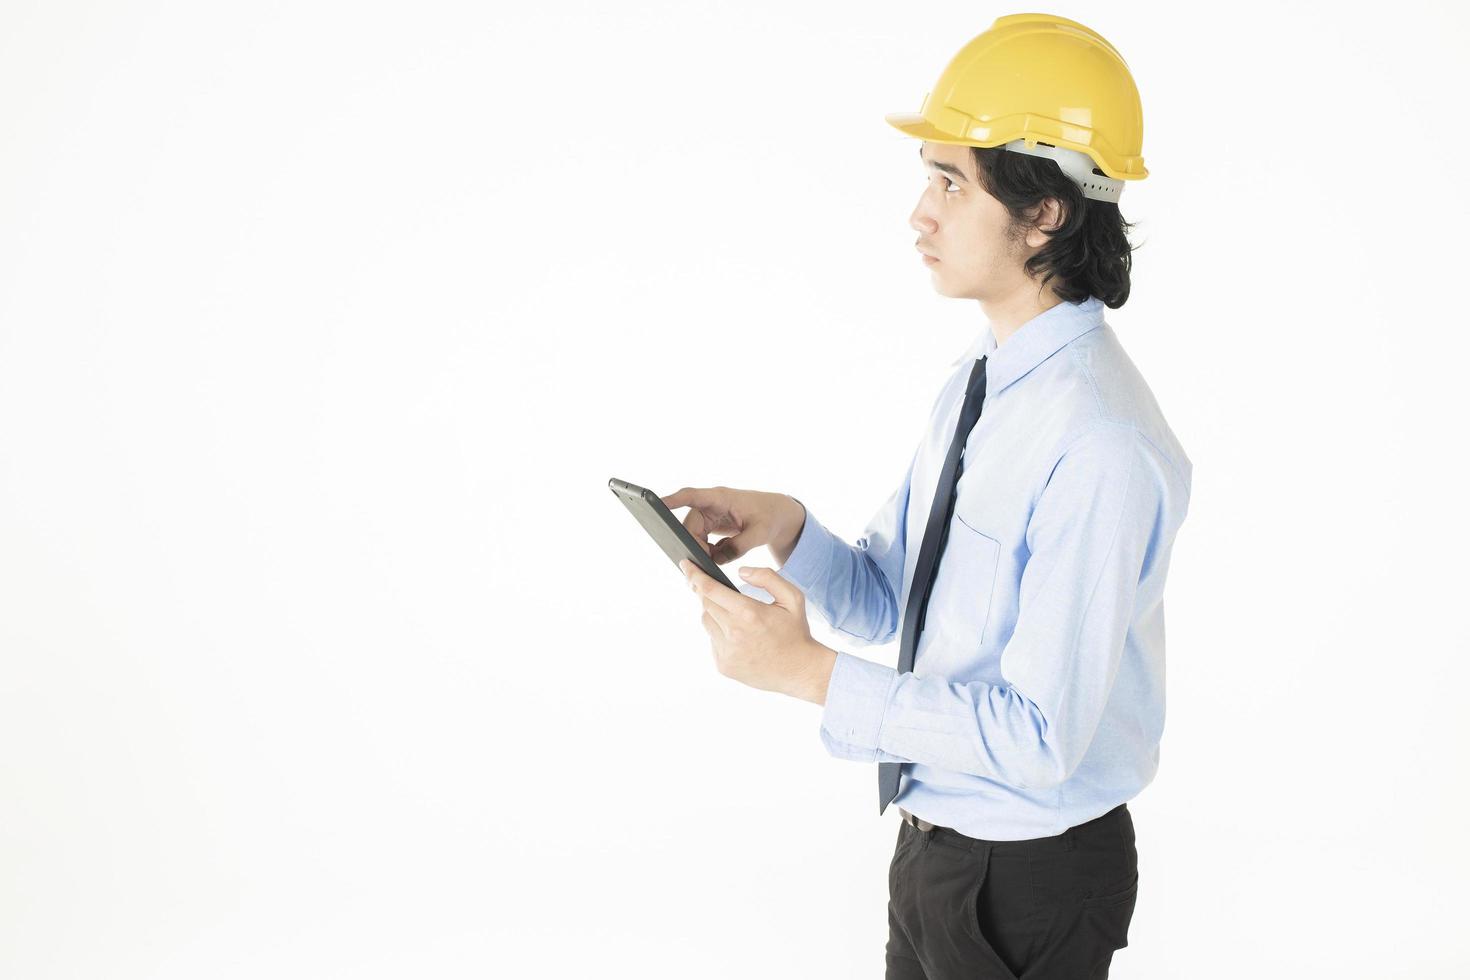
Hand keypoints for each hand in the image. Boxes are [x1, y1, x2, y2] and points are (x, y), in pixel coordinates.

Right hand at [661, 486, 805, 566]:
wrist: (779, 514)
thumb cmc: (771, 516)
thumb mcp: (760, 533)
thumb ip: (739, 546)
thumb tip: (717, 559)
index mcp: (721, 497)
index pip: (691, 495)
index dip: (673, 500)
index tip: (657, 503)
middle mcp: (710, 504)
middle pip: (689, 526)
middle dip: (696, 546)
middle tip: (710, 562)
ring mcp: (709, 515)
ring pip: (693, 536)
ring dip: (702, 550)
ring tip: (718, 559)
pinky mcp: (710, 525)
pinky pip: (700, 541)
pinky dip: (708, 552)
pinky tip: (720, 555)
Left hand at [679, 558, 834, 703]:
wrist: (800, 670)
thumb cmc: (796, 632)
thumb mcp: (792, 598)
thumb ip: (767, 577)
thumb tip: (740, 572)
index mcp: (748, 613)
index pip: (710, 589)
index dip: (694, 575)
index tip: (685, 565)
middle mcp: (733, 633)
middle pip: (706, 603)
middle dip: (707, 592)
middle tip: (714, 588)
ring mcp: (726, 652)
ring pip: (707, 622)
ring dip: (714, 613)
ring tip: (735, 615)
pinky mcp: (723, 666)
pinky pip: (712, 641)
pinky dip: (720, 633)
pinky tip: (738, 636)